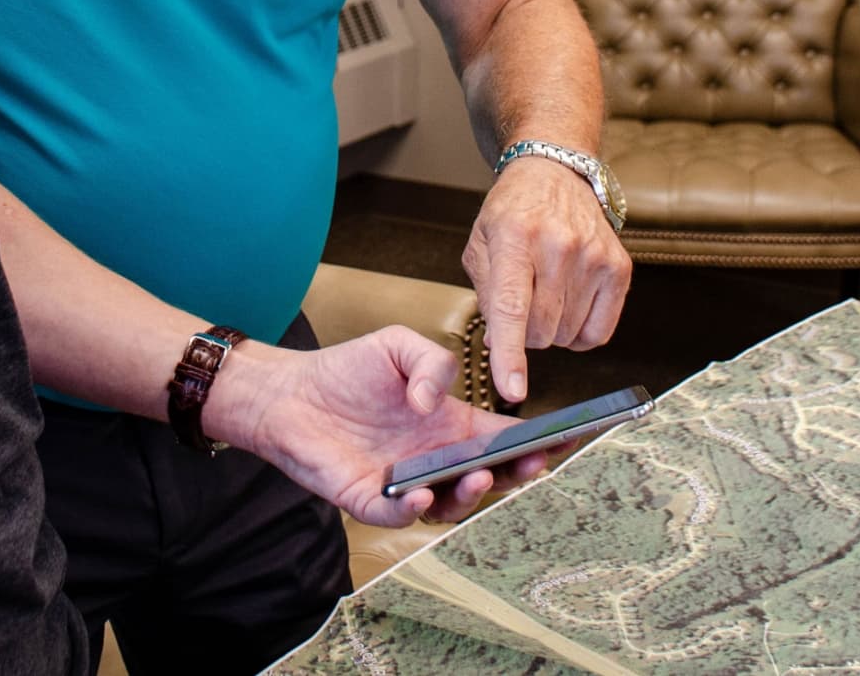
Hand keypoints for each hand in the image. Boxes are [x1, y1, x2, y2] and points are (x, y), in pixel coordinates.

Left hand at [204, 327, 547, 528]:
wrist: (291, 393)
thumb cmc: (346, 370)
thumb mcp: (397, 345)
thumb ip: (429, 362)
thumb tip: (436, 402)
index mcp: (451, 423)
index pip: (504, 437)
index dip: (538, 440)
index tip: (568, 438)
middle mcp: (435, 457)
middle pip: (490, 476)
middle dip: (516, 474)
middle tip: (532, 464)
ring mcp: (407, 482)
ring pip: (451, 503)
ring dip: (470, 494)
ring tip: (477, 474)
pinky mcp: (370, 499)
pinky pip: (399, 514)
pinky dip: (413, 509)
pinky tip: (419, 491)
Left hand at [464, 155, 632, 403]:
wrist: (556, 175)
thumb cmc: (513, 212)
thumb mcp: (481, 242)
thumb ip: (485, 293)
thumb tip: (499, 341)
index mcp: (514, 237)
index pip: (511, 307)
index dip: (510, 353)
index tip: (512, 389)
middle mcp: (558, 245)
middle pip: (541, 331)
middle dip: (524, 334)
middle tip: (522, 306)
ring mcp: (593, 256)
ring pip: (567, 336)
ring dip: (552, 330)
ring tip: (546, 293)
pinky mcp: (619, 268)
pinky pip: (599, 334)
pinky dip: (579, 333)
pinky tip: (570, 306)